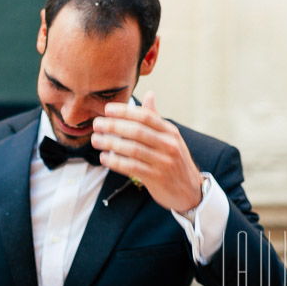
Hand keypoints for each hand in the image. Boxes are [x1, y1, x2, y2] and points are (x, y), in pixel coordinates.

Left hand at [91, 91, 203, 212]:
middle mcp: (168, 145)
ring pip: (132, 149)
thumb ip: (156, 118)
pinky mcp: (156, 178)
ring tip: (96, 140)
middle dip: (114, 126)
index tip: (107, 109)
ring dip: (110, 143)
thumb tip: (149, 94)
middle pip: (137, 131)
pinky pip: (132, 167)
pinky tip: (104, 158)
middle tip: (96, 124)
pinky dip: (115, 162)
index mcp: (170, 132)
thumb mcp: (170, 138)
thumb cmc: (175, 161)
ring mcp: (163, 162)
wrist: (190, 191)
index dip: (125, 112)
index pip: (146, 116)